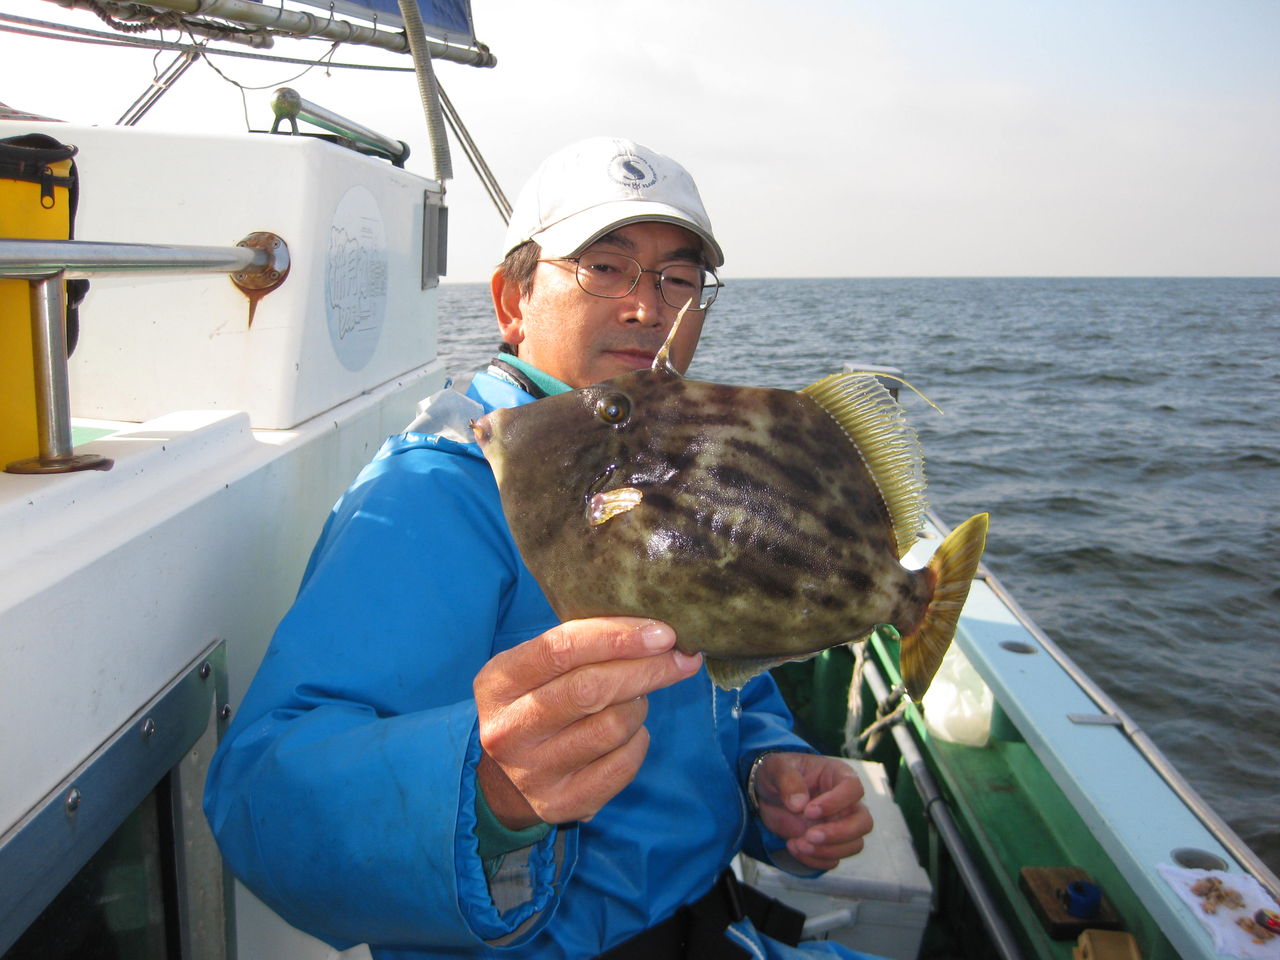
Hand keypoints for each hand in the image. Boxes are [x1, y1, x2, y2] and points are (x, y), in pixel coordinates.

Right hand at [474, 617, 701, 828]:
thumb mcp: (535, 667)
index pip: (561, 649)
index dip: (617, 636)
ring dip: (639, 706)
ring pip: (612, 727)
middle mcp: (509, 729)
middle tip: (679, 657)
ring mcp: (532, 771)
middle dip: (646, 669)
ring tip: (636, 699)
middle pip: (591, 689)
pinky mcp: (561, 803)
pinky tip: (630, 733)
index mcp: (498, 683)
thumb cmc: (534, 702)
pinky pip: (623, 765)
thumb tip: (657, 632)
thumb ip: (581, 644)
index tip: (662, 632)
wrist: (501, 780)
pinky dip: (638, 741)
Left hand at [751, 753, 872, 870]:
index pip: (853, 789)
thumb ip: (787, 781)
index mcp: (837, 776)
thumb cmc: (779, 775)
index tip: (809, 811)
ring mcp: (840, 825)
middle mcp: (845, 802)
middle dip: (838, 834)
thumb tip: (799, 804)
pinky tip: (793, 846)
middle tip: (809, 835)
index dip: (836, 802)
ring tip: (797, 843)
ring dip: (827, 850)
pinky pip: (834, 859)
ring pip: (854, 845)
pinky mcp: (830, 844)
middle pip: (863, 822)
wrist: (767, 796)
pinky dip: (814, 860)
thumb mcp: (776, 768)